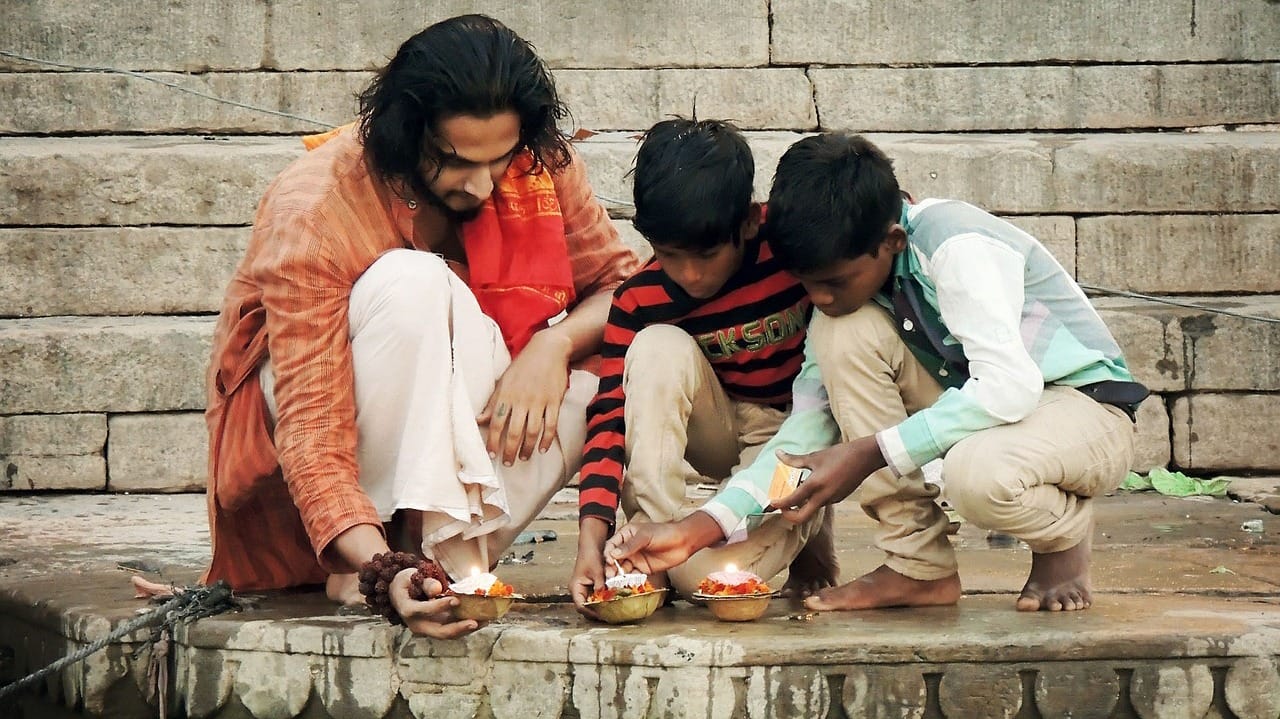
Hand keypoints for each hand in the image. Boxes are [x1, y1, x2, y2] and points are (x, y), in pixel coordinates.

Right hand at [389, 568, 480, 638]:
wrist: (400, 594)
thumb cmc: (406, 582)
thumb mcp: (411, 576)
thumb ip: (425, 582)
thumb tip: (437, 589)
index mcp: (408, 610)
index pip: (424, 610)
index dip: (439, 606)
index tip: (455, 600)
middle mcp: (418, 625)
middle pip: (439, 631)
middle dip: (458, 628)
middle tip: (475, 622)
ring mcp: (428, 629)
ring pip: (449, 634)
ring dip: (468, 628)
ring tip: (485, 620)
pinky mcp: (438, 627)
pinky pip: (453, 630)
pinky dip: (467, 625)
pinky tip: (483, 619)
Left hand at [477, 329, 572, 465]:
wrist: (547, 350)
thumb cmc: (523, 366)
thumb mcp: (503, 382)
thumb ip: (492, 403)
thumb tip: (478, 420)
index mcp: (506, 395)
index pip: (496, 423)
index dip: (493, 441)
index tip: (491, 454)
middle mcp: (521, 400)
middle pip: (514, 432)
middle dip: (509, 450)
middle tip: (508, 463)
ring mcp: (539, 401)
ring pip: (532, 432)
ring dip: (527, 448)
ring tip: (523, 458)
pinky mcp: (554, 402)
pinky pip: (550, 425)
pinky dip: (546, 439)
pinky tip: (542, 449)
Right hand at [571, 517, 610, 619]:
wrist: (591, 545)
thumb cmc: (591, 555)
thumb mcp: (597, 571)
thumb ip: (600, 585)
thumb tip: (605, 597)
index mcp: (575, 587)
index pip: (581, 605)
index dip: (591, 612)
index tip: (602, 615)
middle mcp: (578, 590)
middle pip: (586, 607)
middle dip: (596, 612)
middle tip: (609, 615)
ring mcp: (584, 589)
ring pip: (591, 603)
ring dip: (600, 606)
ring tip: (612, 610)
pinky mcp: (590, 586)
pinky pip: (596, 597)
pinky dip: (602, 600)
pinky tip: (612, 601)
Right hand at [605, 512, 723, 574]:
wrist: (682, 542)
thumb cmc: (664, 533)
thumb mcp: (645, 536)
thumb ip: (629, 546)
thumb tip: (613, 554)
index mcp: (626, 535)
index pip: (612, 545)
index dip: (609, 554)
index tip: (610, 562)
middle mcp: (629, 547)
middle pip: (614, 559)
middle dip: (611, 567)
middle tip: (609, 575)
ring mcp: (635, 558)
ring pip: (622, 568)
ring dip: (618, 575)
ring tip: (616, 582)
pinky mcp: (643, 568)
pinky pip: (632, 575)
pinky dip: (628, 579)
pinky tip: (626, 583)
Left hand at [768, 436, 886, 523]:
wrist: (864, 458)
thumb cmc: (839, 454)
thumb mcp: (814, 457)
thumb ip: (794, 459)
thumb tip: (778, 454)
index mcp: (815, 485)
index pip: (793, 500)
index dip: (780, 504)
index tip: (772, 503)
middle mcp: (823, 497)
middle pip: (802, 517)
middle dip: (789, 516)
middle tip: (782, 507)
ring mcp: (832, 499)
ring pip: (812, 509)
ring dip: (802, 505)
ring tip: (796, 490)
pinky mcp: (838, 498)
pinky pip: (822, 502)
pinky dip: (813, 499)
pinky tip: (812, 486)